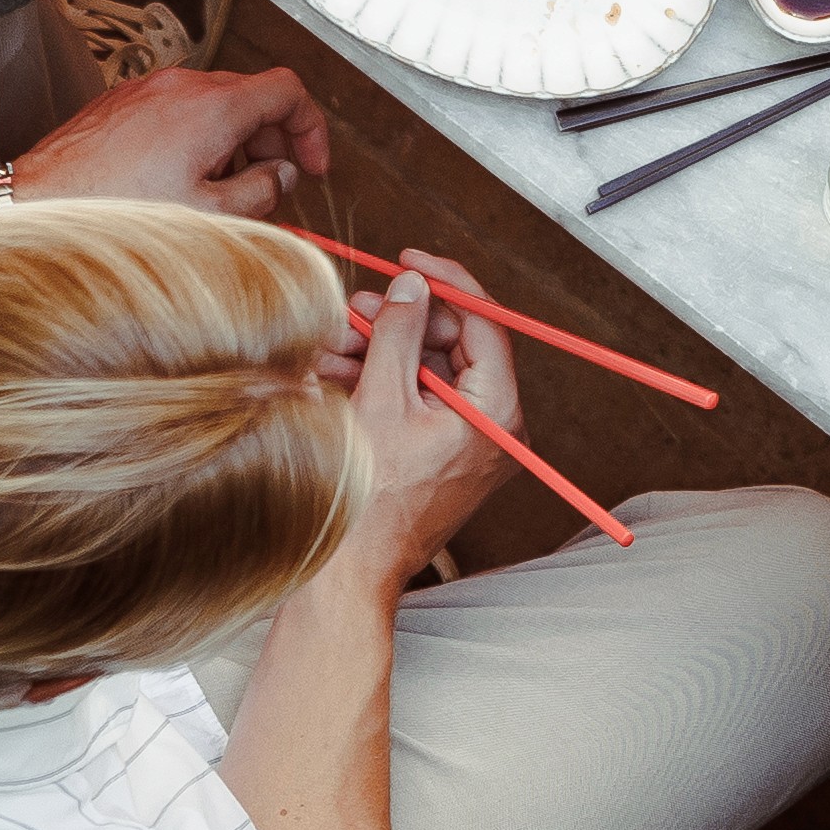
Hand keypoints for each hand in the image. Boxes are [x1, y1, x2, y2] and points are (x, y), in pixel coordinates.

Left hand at [6, 61, 332, 218]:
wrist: (41, 201)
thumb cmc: (117, 209)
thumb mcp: (212, 214)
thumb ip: (264, 190)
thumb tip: (281, 177)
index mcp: (214, 107)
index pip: (288, 91)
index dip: (311, 128)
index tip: (311, 163)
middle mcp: (182, 86)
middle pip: (254, 95)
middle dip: (273, 141)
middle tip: (272, 183)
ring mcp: (149, 88)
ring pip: (217, 102)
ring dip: (235, 141)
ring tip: (222, 188)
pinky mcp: (123, 100)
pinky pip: (179, 107)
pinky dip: (198, 136)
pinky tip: (183, 178)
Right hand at [331, 256, 513, 586]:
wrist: (352, 567)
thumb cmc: (371, 494)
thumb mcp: (382, 397)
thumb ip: (401, 333)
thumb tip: (414, 286)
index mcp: (497, 410)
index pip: (486, 323)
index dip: (447, 283)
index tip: (410, 261)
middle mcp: (497, 425)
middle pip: (455, 344)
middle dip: (402, 322)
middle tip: (356, 309)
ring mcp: (473, 440)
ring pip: (430, 370)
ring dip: (381, 351)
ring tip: (332, 345)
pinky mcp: (446, 453)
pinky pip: (420, 401)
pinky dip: (382, 382)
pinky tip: (338, 372)